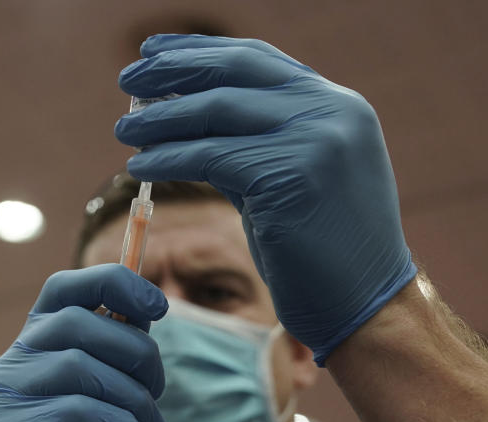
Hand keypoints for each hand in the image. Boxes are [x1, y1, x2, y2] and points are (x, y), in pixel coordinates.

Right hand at [0, 264, 168, 421]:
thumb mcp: (109, 419)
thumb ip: (117, 369)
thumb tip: (144, 314)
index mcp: (26, 363)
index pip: (59, 293)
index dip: (110, 282)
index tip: (158, 306)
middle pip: (75, 323)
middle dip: (137, 355)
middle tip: (159, 397)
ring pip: (78, 367)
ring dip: (134, 402)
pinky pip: (75, 411)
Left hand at [114, 34, 416, 364]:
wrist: (365, 306)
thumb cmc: (321, 252)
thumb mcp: (291, 179)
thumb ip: (253, 143)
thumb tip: (186, 120)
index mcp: (336, 105)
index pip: (257, 58)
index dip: (199, 50)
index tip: (154, 51)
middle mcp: (332, 110)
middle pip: (234, 71)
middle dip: (174, 69)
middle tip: (127, 77)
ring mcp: (316, 139)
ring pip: (216, 112)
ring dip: (160, 119)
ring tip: (123, 127)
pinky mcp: (291, 174)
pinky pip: (209, 157)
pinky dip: (167, 159)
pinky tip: (139, 166)